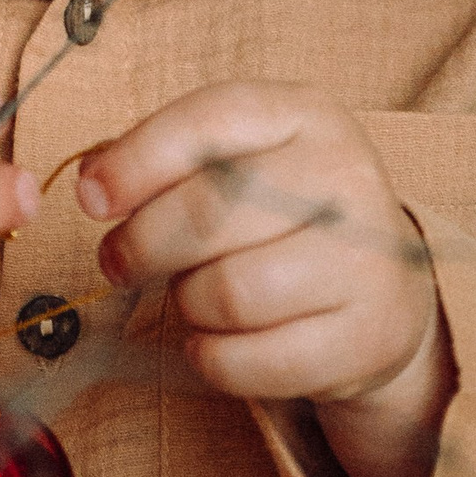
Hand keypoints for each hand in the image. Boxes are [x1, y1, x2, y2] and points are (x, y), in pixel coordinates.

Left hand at [77, 80, 452, 476]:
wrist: (384, 290)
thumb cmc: (283, 218)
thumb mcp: (238, 161)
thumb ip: (164, 158)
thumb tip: (95, 182)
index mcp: (307, 116)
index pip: (208, 122)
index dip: (136, 162)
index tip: (92, 199)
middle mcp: (347, 177)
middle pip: (209, 213)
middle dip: (143, 244)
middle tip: (120, 262)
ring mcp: (368, 261)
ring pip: (227, 293)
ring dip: (185, 304)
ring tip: (193, 296)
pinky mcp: (366, 338)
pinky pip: (247, 360)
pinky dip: (210, 357)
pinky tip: (216, 340)